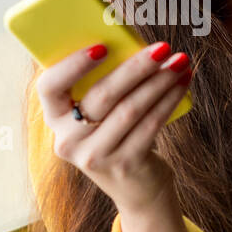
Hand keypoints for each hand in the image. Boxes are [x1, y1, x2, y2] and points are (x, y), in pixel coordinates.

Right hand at [34, 40, 191, 215]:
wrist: (136, 188)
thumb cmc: (117, 134)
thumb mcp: (99, 114)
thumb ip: (101, 84)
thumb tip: (132, 44)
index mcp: (54, 118)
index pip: (49, 86)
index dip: (72, 65)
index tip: (102, 46)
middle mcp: (69, 141)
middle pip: (102, 96)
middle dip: (136, 67)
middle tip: (162, 47)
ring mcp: (95, 157)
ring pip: (130, 109)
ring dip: (159, 81)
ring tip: (179, 62)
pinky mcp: (124, 166)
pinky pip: (150, 124)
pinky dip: (168, 100)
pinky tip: (182, 83)